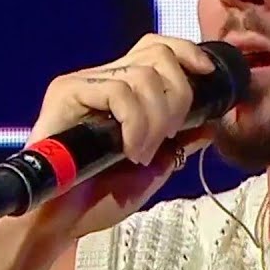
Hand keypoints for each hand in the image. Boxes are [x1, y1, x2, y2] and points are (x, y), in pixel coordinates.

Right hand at [21, 34, 219, 241]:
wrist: (59, 222)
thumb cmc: (96, 198)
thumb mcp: (152, 170)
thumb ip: (178, 145)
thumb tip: (210, 124)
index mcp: (121, 90)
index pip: (158, 47)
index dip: (187, 52)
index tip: (208, 74)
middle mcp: (102, 79)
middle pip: (157, 53)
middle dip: (178, 96)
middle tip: (166, 138)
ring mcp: (83, 83)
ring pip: (143, 76)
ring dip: (156, 120)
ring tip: (141, 153)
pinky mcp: (66, 93)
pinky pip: (118, 92)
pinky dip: (135, 123)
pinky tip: (128, 149)